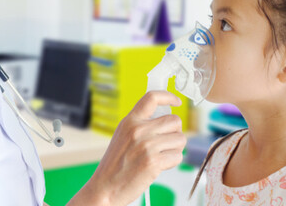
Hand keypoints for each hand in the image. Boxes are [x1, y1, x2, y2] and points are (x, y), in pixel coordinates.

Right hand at [69, 91, 186, 205]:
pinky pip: (177, 156)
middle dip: (175, 132)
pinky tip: (160, 166)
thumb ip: (140, 126)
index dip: (168, 96)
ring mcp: (147, 145)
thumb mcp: (123, 137)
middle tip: (167, 142)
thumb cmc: (115, 166)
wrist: (105, 188)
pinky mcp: (154, 162)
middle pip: (175, 121)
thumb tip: (165, 120)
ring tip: (162, 155)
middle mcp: (138, 130)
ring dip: (175, 148)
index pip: (152, 97)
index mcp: (129, 121)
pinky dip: (172, 162)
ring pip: (180, 139)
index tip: (176, 102)